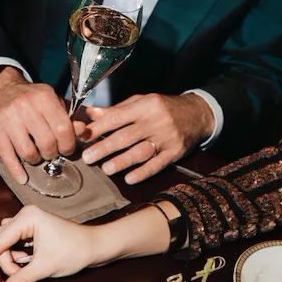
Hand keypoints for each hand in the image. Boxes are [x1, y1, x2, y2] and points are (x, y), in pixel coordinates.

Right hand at [0, 69, 74, 183]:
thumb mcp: (51, 101)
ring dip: (36, 160)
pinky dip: (16, 171)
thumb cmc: (30, 97)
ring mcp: (7, 118)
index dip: (68, 144)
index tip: (66, 149)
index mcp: (43, 97)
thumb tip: (82, 132)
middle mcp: (25, 106)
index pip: (63, 129)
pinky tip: (23, 178)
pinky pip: (7, 156)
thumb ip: (68, 117)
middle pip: (46, 143)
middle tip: (51, 153)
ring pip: (28, 153)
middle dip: (52, 153)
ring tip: (36, 156)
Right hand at [0, 206, 103, 281]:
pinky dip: (19, 257)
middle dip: (6, 262)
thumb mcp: (44, 268)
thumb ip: (20, 280)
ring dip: (13, 261)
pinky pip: (14, 244)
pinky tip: (31, 263)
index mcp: (27, 218)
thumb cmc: (74, 251)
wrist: (96, 247)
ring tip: (29, 269)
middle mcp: (24, 216)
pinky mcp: (31, 229)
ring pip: (6, 245)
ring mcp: (27, 221)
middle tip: (18, 275)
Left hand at [75, 93, 214, 183]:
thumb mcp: (141, 102)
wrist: (197, 114)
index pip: (117, 118)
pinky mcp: (175, 152)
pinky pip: (158, 164)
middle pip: (127, 136)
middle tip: (88, 158)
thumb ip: (116, 110)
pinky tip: (129, 179)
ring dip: (122, 161)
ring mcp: (167, 138)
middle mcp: (156, 121)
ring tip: (106, 169)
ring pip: (141, 151)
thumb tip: (90, 113)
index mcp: (145, 106)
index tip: (83, 137)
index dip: (99, 128)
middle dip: (105, 147)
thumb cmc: (163, 108)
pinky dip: (143, 172)